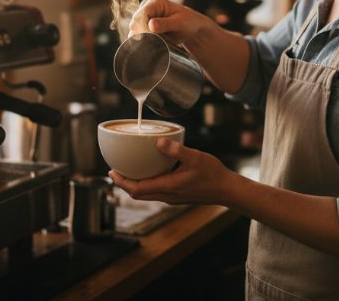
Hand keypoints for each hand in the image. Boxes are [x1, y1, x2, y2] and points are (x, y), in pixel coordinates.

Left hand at [108, 139, 234, 205]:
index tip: (111, 172)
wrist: (227, 190)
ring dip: (134, 184)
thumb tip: (159, 142)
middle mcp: (167, 196)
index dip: (121, 182)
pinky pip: (155, 191)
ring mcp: (172, 197)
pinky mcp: (177, 196)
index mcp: (168, 187)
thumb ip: (176, 150)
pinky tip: (149, 171)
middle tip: (115, 170)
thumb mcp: (195, 157)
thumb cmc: (213, 174)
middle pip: (138, 193)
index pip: (137, 189)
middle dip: (124, 183)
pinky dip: (146, 183)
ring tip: (128, 170)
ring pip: (146, 194)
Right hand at [129, 0, 212, 46]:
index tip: (153, 39)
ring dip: (143, 38)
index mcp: (156, 2)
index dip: (144, 28)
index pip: (142, 14)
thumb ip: (165, 24)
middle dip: (144, 35)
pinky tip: (153, 44)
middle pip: (135, 22)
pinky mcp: (142, 25)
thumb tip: (150, 24)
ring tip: (159, 42)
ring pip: (134, 29)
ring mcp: (143, 16)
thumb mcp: (179, 23)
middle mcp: (146, 6)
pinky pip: (136, 34)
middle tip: (158, 43)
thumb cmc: (187, 22)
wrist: (190, 27)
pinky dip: (143, 41)